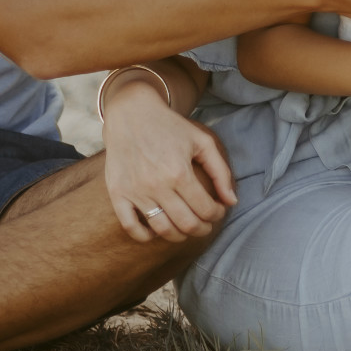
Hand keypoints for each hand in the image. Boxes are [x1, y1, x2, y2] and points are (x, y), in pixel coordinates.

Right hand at [101, 79, 235, 243]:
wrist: (132, 114)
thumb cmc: (170, 127)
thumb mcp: (202, 142)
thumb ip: (221, 172)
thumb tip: (232, 201)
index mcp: (180, 172)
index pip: (205, 209)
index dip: (217, 214)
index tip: (218, 210)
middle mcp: (156, 185)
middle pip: (186, 224)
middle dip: (202, 229)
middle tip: (206, 225)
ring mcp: (135, 191)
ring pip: (161, 229)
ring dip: (178, 236)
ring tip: (185, 229)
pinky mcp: (117, 193)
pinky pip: (130, 227)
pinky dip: (145, 236)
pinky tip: (156, 231)